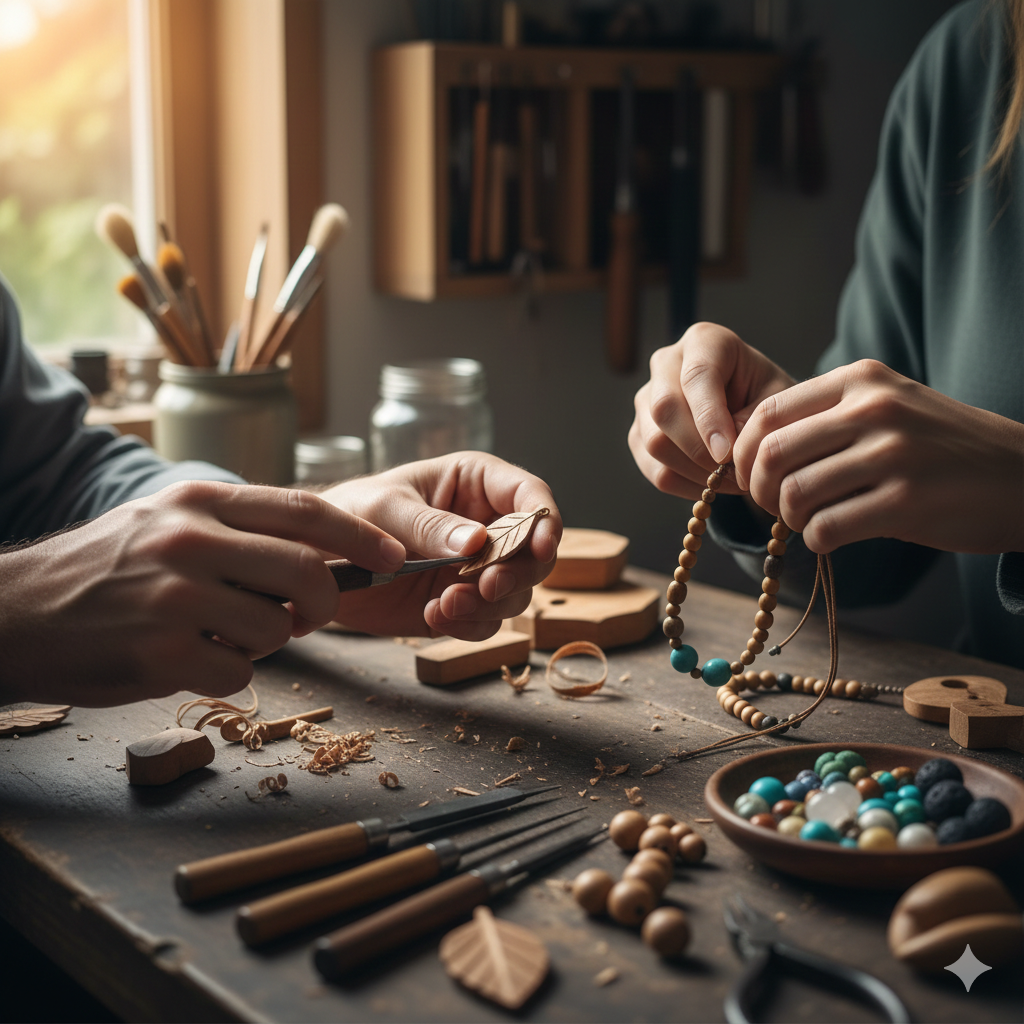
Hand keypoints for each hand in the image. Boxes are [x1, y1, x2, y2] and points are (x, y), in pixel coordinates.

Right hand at [0, 481, 405, 706]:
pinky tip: (188, 658)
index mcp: (199, 503)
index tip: (394, 555)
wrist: (14, 613)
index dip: (360, 536)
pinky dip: (228, 672)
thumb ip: (239, 531)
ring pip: (276, 629)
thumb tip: (322, 555)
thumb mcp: (166, 522)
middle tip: (311, 616)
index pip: (305, 511)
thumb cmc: (104, 569)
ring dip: (265, 641)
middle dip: (326, 602)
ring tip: (218, 632)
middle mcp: (191, 541)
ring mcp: (176, 597)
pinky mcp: (161, 653)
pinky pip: (239, 673)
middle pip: (308, 572)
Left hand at [320, 452, 560, 639]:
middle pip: (535, 551)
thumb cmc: (346, 515)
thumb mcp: (384, 509)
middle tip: (486, 588)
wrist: (314, 562)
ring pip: (516, 592)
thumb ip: (430, 525)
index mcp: (476, 483)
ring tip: (444, 606)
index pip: (530, 495)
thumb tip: (478, 542)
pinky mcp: (461, 602)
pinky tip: (435, 617)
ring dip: (489, 605)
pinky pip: (486, 621)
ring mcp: (476, 567)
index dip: (544, 522)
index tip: (541, 547)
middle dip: (517, 573)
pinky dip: (468, 625)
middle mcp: (486, 524)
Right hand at [629, 322, 794, 497]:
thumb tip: (722, 452)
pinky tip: (713, 485)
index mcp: (704, 341)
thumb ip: (752, 420)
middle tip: (732, 474)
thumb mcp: (776, 402)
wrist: (754, 412)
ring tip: (729, 481)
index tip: (727, 454)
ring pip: (654, 442)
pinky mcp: (640, 433)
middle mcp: (666, 363)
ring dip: (694, 471)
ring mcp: (646, 399)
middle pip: (664, 408)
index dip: (708, 418)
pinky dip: (685, 485)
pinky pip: (654, 469)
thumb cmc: (769, 400)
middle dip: (699, 449)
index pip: (696, 377)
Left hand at [732, 359, 1023, 553]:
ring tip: (806, 521)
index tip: (750, 476)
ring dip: (788, 517)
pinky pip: (826, 527)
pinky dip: (815, 539)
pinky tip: (830, 537)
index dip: (743, 452)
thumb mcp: (889, 405)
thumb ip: (828, 416)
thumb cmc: (941, 447)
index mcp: (861, 380)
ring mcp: (891, 454)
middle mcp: (873, 409)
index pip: (768, 412)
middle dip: (757, 488)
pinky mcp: (905, 502)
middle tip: (771, 505)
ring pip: (794, 492)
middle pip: (771, 452)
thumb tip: (751, 449)